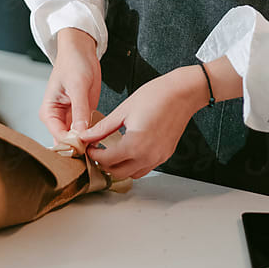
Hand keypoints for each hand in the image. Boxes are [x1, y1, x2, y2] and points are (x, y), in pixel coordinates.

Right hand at [39, 28, 100, 141]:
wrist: (82, 51)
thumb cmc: (73, 62)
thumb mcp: (77, 85)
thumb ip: (79, 110)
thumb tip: (81, 132)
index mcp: (49, 112)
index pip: (59, 137)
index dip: (73, 144)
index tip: (87, 147)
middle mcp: (58, 118)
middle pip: (67, 142)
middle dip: (80, 148)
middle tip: (95, 152)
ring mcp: (71, 119)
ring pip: (77, 140)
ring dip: (88, 144)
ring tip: (100, 148)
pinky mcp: (83, 116)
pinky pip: (87, 132)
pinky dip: (94, 136)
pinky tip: (103, 138)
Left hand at [74, 69, 204, 179]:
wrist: (182, 93)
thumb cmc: (155, 95)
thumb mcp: (124, 110)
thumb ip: (103, 127)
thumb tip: (86, 135)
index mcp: (135, 145)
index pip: (107, 160)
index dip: (93, 155)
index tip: (87, 147)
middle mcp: (148, 156)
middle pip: (118, 173)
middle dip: (104, 164)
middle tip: (96, 150)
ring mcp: (158, 158)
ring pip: (132, 174)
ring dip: (119, 167)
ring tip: (111, 151)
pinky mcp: (165, 155)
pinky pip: (145, 168)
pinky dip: (133, 164)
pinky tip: (128, 150)